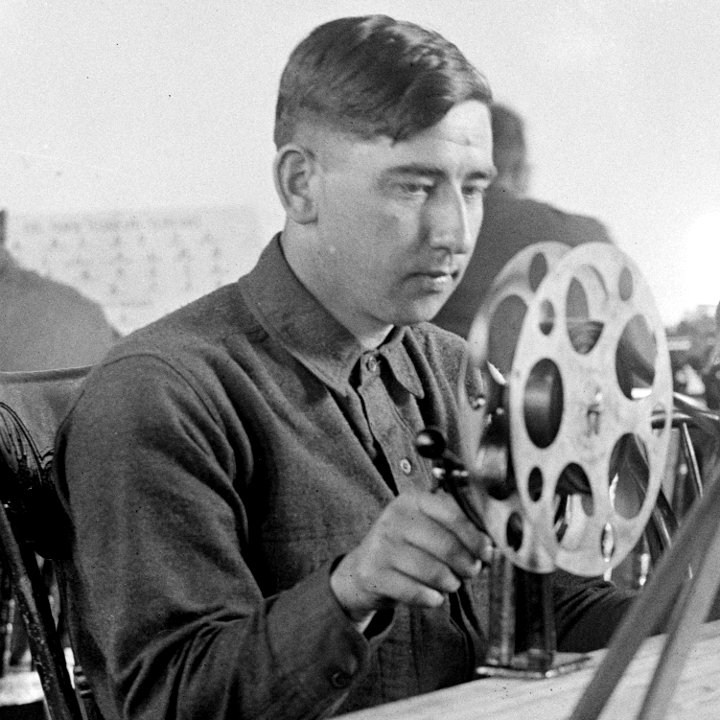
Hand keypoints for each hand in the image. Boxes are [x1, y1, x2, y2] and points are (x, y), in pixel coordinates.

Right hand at [330, 490, 492, 622]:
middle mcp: (394, 518)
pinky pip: (418, 592)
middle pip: (447, 546)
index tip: (486, 551)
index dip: (475, 536)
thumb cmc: (405, 547)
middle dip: (467, 564)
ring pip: (435, 572)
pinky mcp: (374, 574)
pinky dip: (433, 598)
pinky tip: (433, 595)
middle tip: (470, 571)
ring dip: (450, 583)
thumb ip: (454, 527)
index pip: (453, 514)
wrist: (363, 570)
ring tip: (449, 582)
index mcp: (411, 500)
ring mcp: (381, 546)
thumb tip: (490, 545)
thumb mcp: (424, 525)